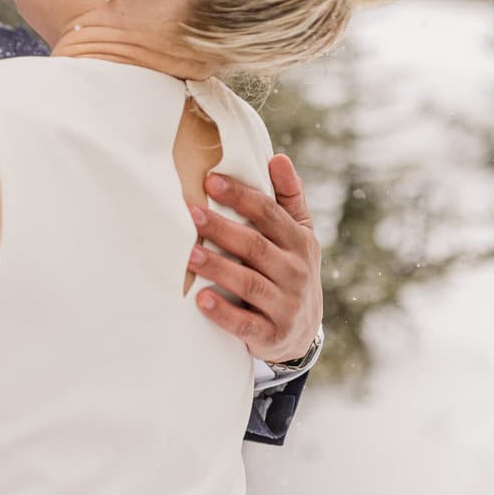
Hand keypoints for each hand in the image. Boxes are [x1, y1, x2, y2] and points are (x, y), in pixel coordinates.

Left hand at [187, 153, 323, 363]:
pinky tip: (201, 300)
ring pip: (249, 284)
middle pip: (256, 247)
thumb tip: (278, 158)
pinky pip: (246, 324)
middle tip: (191, 214)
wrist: (302, 333)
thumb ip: (288, 198)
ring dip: (218, 268)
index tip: (210, 181)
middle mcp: (296, 272)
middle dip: (222, 229)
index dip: (240, 196)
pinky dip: (224, 313)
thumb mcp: (299, 235)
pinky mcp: (272, 335)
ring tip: (191, 254)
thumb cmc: (290, 271)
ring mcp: (286, 305)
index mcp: (299, 242)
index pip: (269, 214)